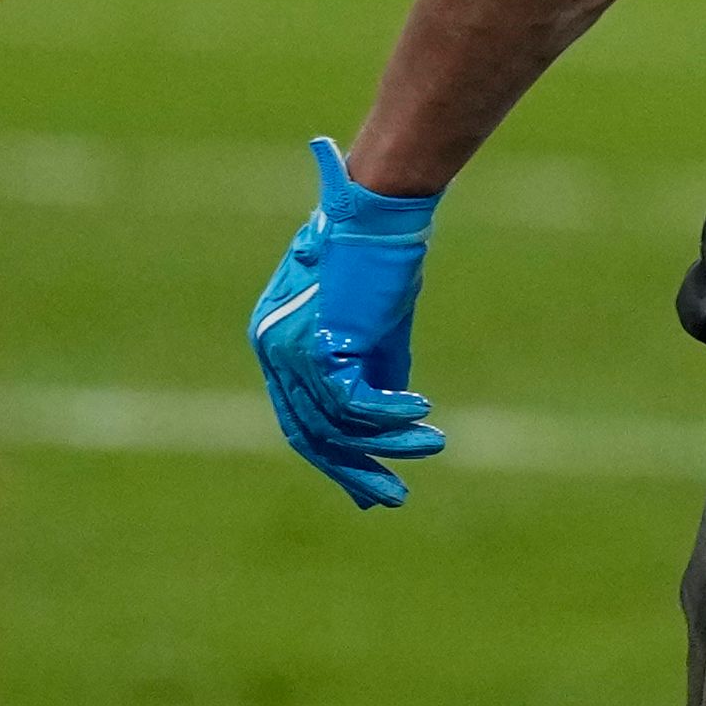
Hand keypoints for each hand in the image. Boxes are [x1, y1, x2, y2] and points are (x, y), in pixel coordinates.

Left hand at [250, 139, 446, 508]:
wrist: (380, 206)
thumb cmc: (381, 254)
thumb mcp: (375, 323)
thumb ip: (375, 367)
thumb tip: (394, 418)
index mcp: (275, 341)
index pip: (298, 417)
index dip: (336, 457)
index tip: (370, 483)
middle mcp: (272, 347)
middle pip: (308, 432)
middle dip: (353, 469)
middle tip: (392, 499)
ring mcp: (291, 345)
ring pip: (335, 421)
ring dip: (387, 442)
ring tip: (433, 445)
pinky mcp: (321, 339)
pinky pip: (353, 400)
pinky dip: (389, 414)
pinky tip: (422, 414)